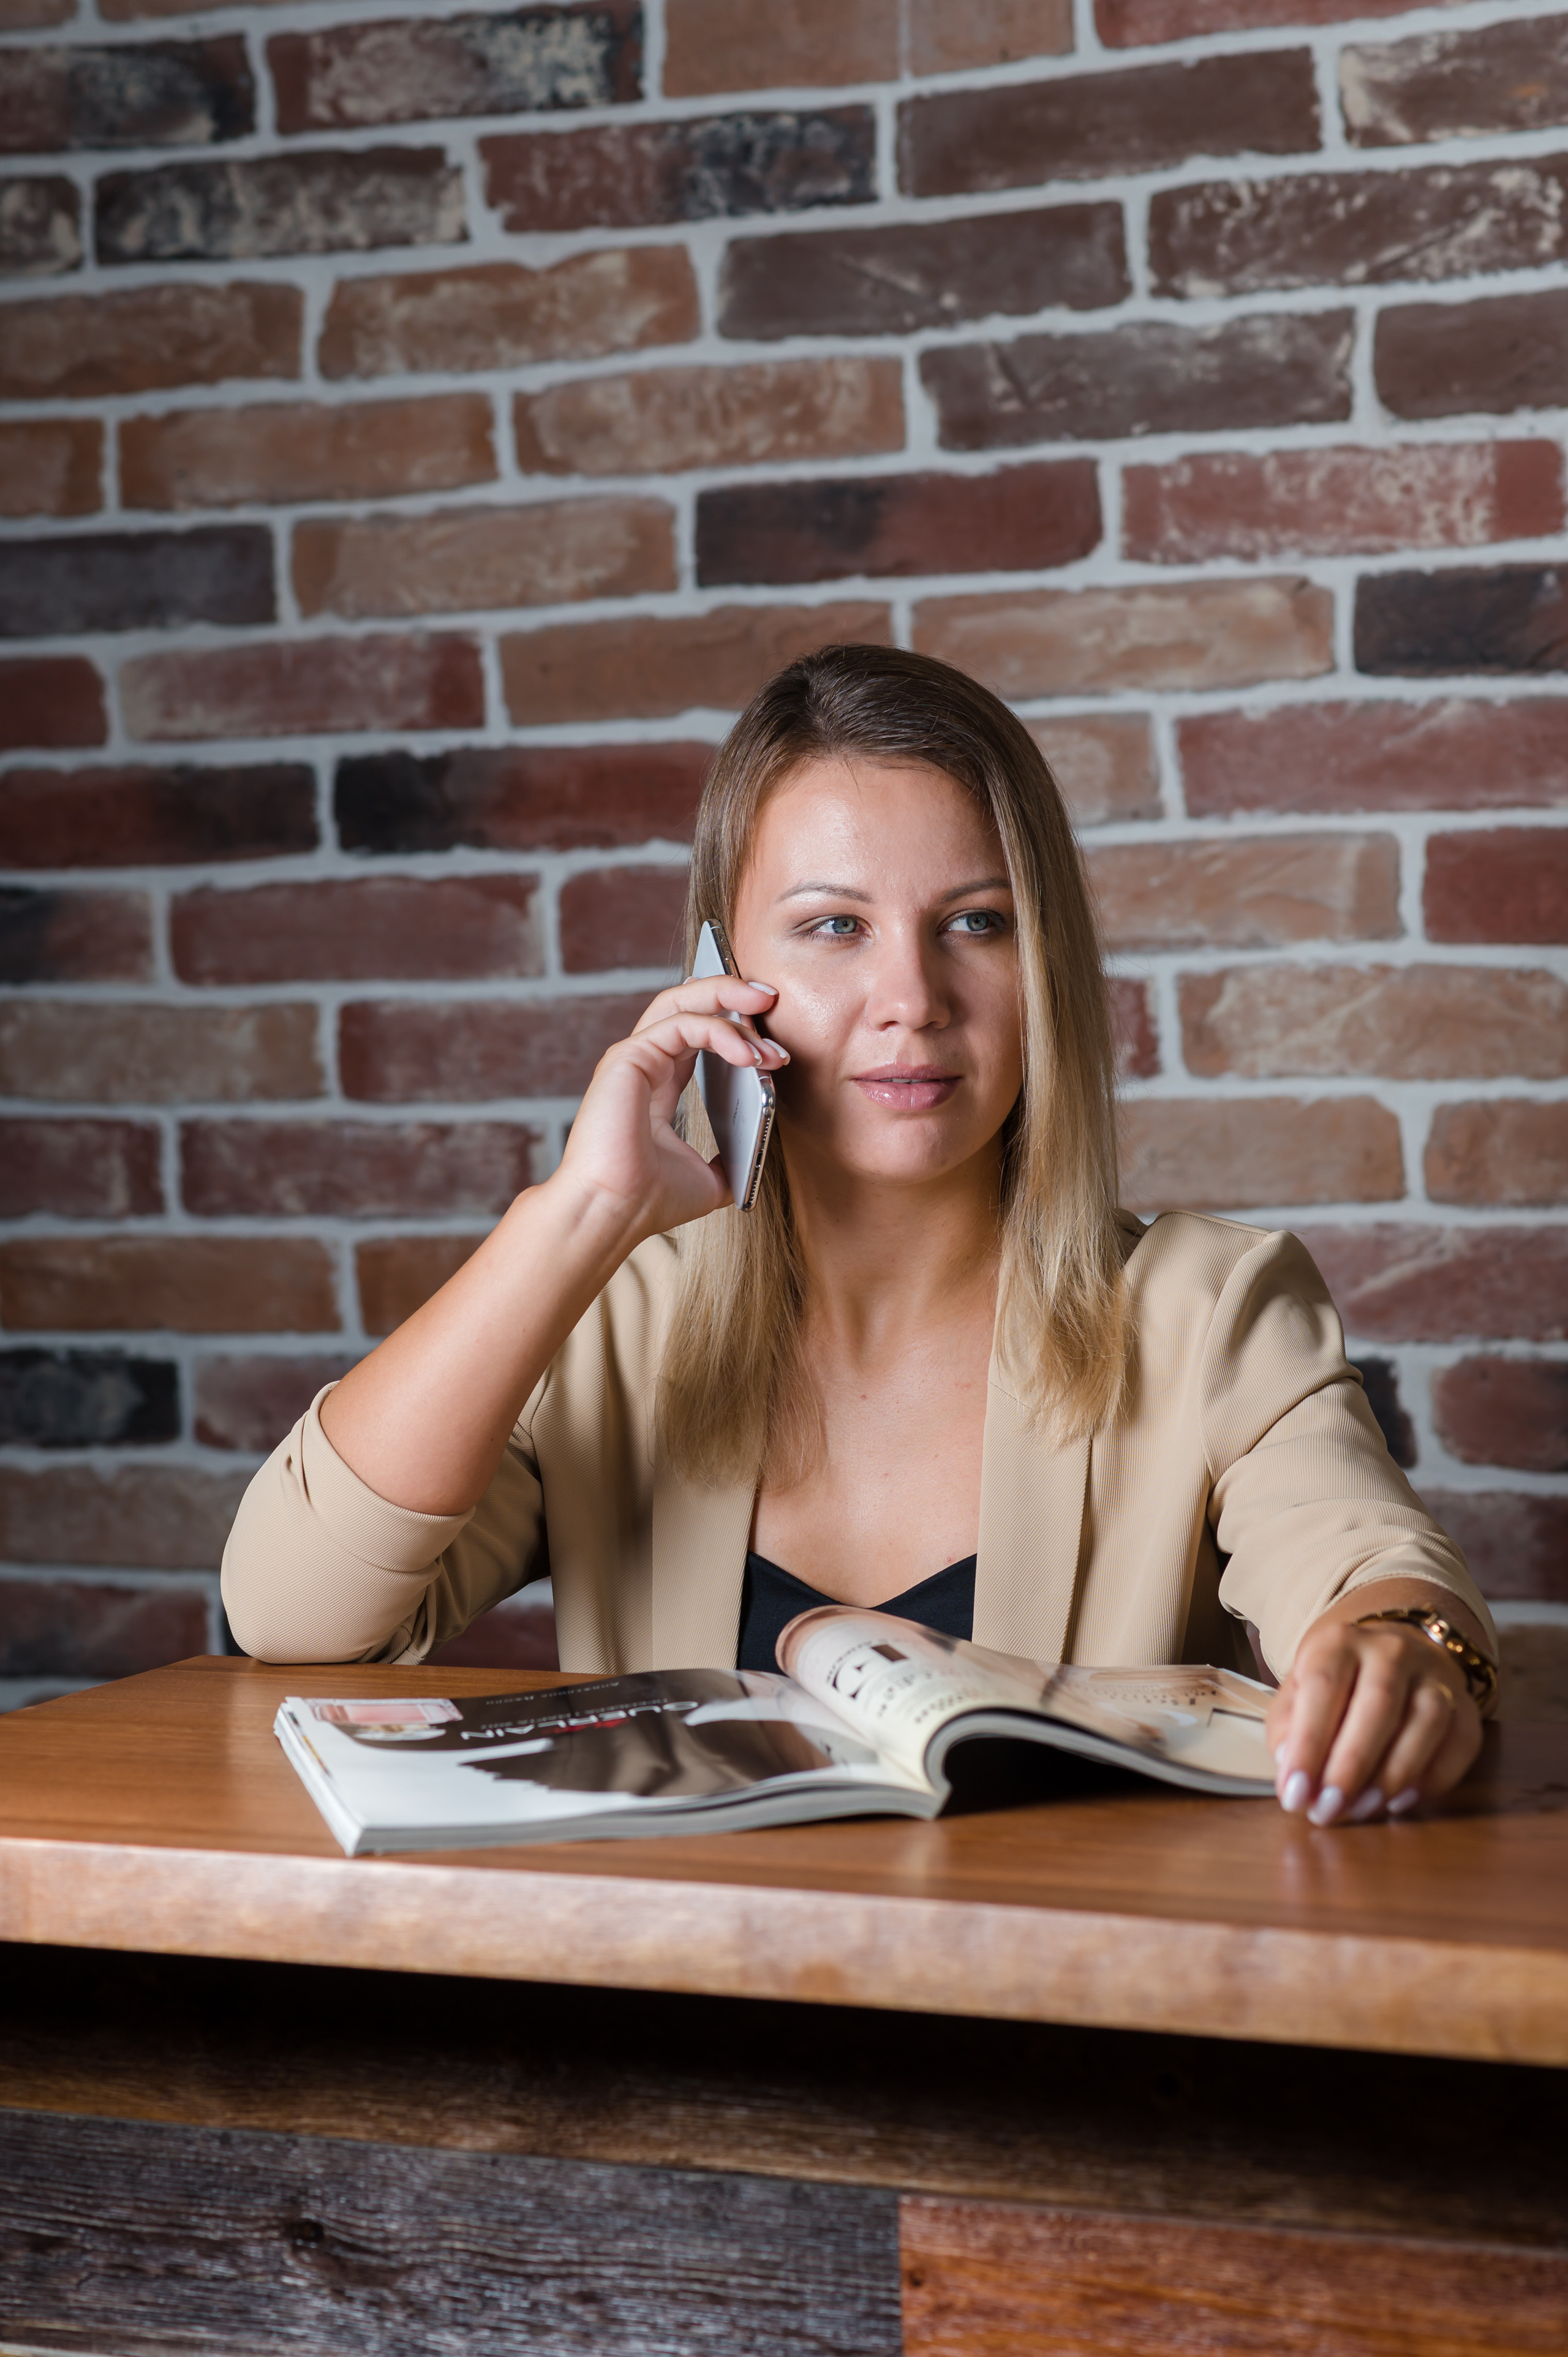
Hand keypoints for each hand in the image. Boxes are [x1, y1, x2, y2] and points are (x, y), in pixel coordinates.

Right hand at [553, 972, 788, 1241]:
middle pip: (688, 1003)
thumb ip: (733, 1157)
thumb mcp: (711, 1177)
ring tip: (766, 1006)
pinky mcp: (628, 1057)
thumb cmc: (650, 1201)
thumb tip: (758, 1152)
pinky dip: (721, 1032)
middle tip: (772, 1000)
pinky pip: (683, 1024)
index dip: (732, 1022)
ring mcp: (633, 1057)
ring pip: (682, 1001)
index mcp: (658, 1083)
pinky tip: (749, 1056)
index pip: (695, 1030)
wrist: (615, 1214)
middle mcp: (643, 1063)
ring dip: (729, 997)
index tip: (773, 1041)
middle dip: (732, 994)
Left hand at [1265, 1615, 1481, 1827]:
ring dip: (1393, 1775)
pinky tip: (1402, 1801)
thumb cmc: (1335, 1685)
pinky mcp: (1467, 1706)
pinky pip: (1461, 1743)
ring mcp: (1436, 1676)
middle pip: (1379, 1704)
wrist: (1391, 1653)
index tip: (1295, 1792)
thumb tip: (1294, 1774)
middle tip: (1328, 1810)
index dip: (1308, 1742)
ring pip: (1425, 1722)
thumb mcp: (1297, 1694)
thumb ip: (1288, 1730)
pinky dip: (1434, 1778)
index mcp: (1340, 1641)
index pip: (1324, 1685)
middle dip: (1351, 1766)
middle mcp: (1392, 1650)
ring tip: (1362, 1809)